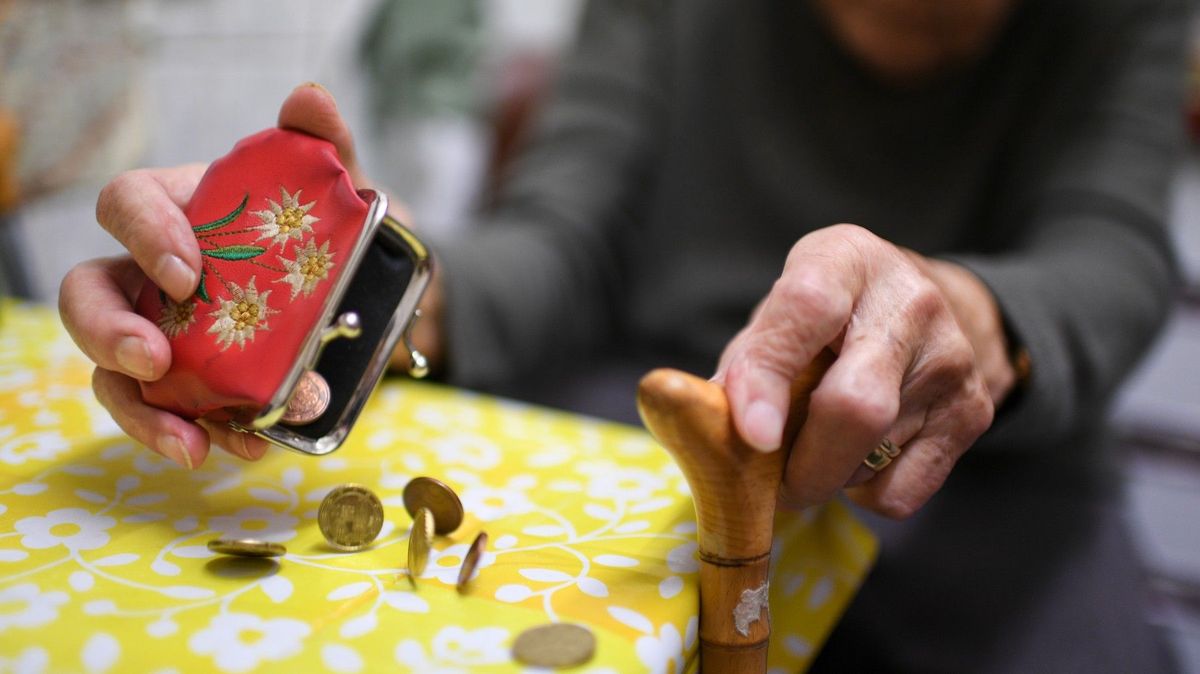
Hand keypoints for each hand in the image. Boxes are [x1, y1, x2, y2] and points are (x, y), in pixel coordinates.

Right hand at [59, 83, 372, 468]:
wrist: (368, 295)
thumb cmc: (331, 231)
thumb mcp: (341, 189)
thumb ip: (325, 145)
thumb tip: (311, 99)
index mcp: (179, 210)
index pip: (126, 204)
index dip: (144, 235)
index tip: (187, 274)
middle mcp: (152, 273)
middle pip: (87, 293)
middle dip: (106, 330)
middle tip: (155, 360)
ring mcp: (165, 333)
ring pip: (112, 370)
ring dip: (142, 410)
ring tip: (193, 442)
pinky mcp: (191, 385)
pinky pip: (169, 414)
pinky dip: (198, 435)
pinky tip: (244, 448)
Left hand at [713, 224, 1013, 517]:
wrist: (926, 309)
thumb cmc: (827, 318)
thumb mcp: (780, 315)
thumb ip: (744, 364)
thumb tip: (707, 429)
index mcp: (843, 260)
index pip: (804, 309)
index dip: (769, 375)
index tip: (751, 435)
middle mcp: (909, 302)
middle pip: (854, 405)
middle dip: (800, 465)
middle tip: (770, 485)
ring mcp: (950, 358)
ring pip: (871, 458)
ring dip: (823, 478)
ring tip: (813, 453)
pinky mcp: (973, 411)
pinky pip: (901, 490)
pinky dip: (864, 493)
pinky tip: (859, 459)